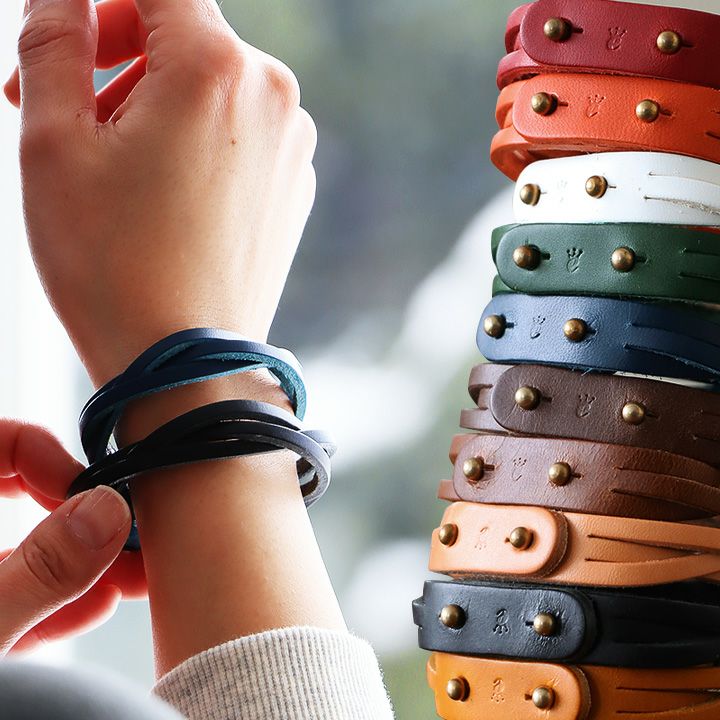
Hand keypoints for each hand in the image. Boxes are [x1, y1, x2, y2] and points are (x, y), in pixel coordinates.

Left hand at [0, 421, 145, 654]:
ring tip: (136, 569)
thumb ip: (41, 570)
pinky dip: (61, 601)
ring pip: (31, 551)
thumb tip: (110, 511)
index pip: (0, 444)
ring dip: (87, 561)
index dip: (46, 455)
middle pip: (25, 494)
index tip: (95, 490)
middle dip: (86, 512)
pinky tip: (101, 603)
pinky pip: (21, 599)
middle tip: (128, 528)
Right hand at [5, 0, 316, 387]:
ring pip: (209, 88)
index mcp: (216, 67)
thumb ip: (53, 41)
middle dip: (110, 53)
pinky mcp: (293, 189)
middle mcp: (273, 96)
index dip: (99, 4)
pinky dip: (193, 143)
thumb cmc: (113, 265)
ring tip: (103, 161)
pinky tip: (158, 195)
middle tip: (47, 101)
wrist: (187, 364)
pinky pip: (236, 137)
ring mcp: (292, 147)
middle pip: (182, 33)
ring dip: (149, 102)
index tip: (68, 43)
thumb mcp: (52, 142)